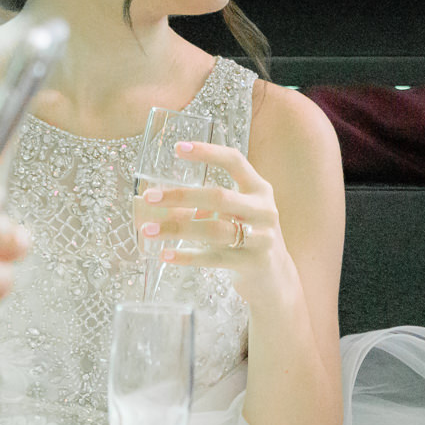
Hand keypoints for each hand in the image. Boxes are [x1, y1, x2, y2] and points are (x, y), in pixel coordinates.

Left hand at [136, 141, 298, 306]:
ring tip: (148, 230)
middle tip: (149, 198)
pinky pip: (214, 258)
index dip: (207, 152)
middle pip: (219, 197)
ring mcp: (262, 237)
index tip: (177, 148)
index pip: (234, 161)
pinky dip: (186, 256)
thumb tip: (158, 205)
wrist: (275, 276)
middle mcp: (264, 210)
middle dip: (180, 196)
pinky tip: (165, 254)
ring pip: (214, 229)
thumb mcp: (235, 215)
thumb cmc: (247, 237)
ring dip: (177, 229)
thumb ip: (205, 207)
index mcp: (259, 189)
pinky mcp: (254, 263)